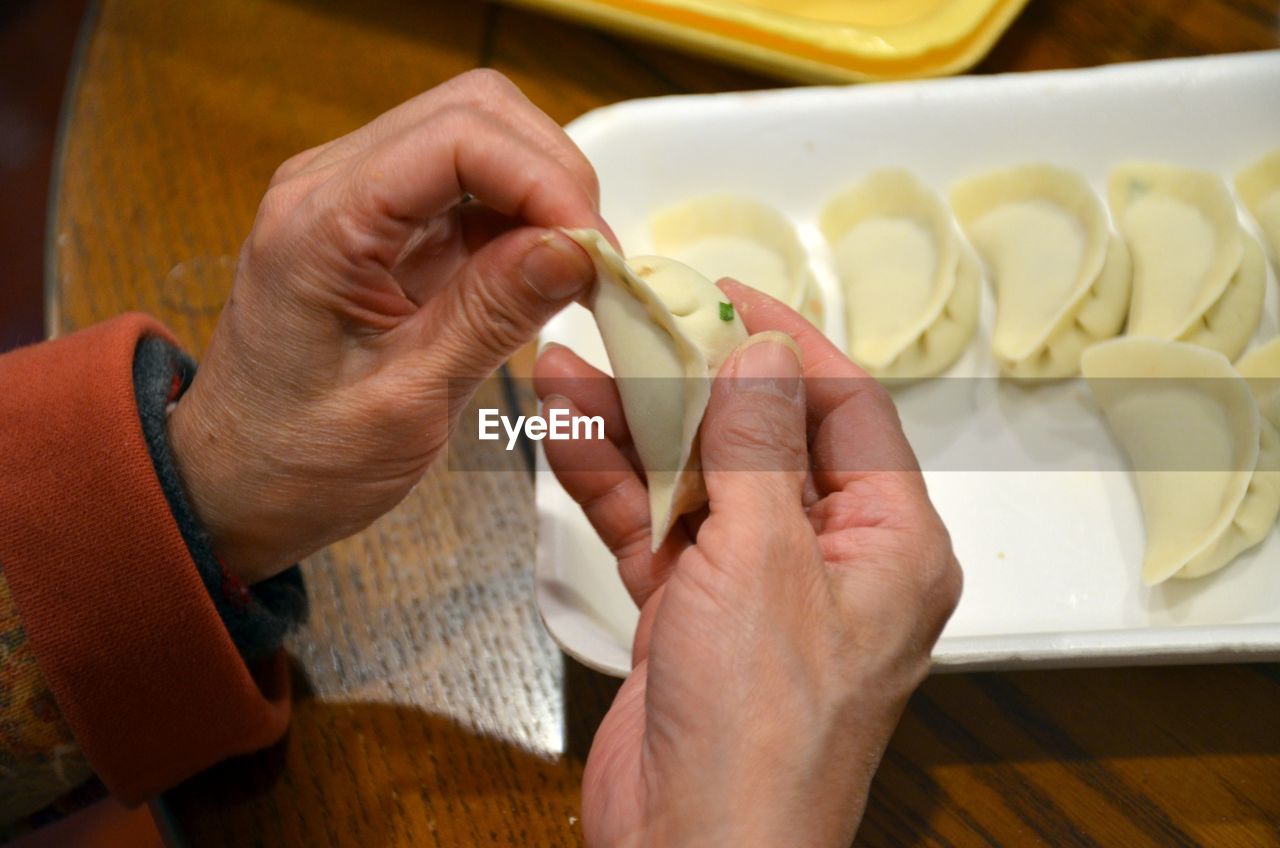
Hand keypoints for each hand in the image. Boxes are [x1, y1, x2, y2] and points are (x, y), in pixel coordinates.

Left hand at [167, 69, 612, 583]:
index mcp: (321, 223)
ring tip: (579, 272)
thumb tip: (576, 251)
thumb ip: (492, 314)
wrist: (236, 485)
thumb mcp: (406, 400)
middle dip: (553, 177)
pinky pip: (470, 191)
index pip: (458, 138)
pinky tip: (547, 275)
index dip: (545, 182)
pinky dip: (523, 221)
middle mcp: (333, 186)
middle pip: (475, 114)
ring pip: (480, 140)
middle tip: (595, 262)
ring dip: (543, 195)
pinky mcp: (385, 228)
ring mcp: (359, 200)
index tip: (595, 253)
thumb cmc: (296, 459)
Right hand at [534, 280, 961, 846]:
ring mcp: (756, 584)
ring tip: (568, 363)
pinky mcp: (694, 610)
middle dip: (688, 380)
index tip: (723, 294)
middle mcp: (829, 556)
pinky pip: (655, 525)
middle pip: (759, 435)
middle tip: (632, 319)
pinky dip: (611, 482)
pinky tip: (565, 431)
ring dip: (633, 424)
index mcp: (889, 542)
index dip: (784, 342)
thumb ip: (761, 448)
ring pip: (695, 476)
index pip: (846, 409)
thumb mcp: (766, 563)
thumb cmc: (764, 734)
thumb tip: (767, 354)